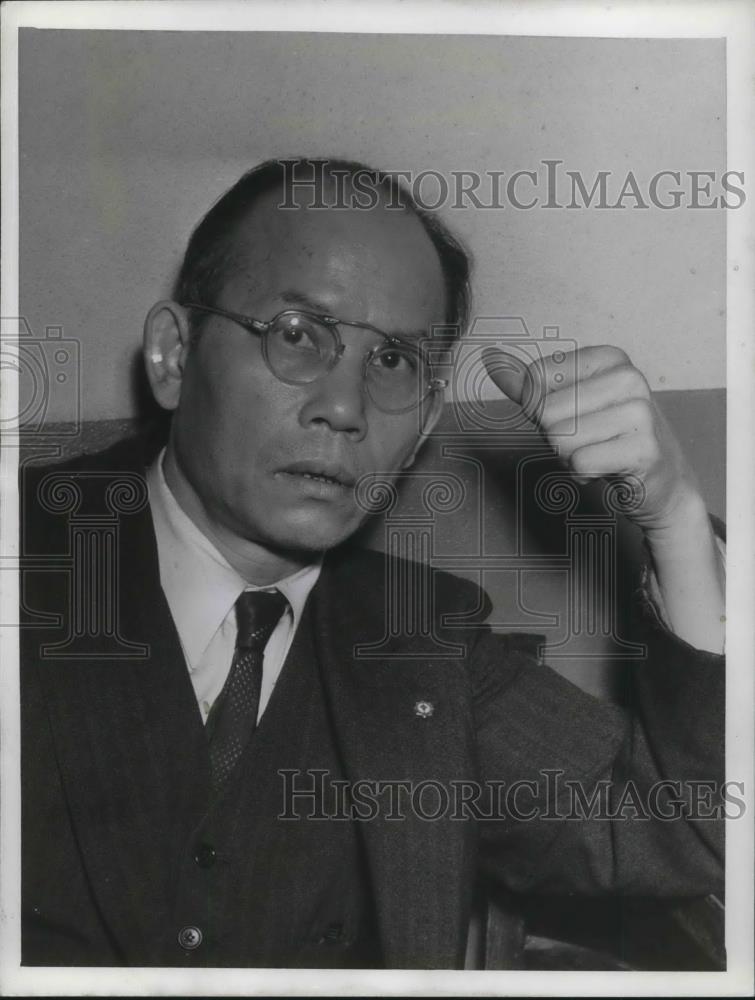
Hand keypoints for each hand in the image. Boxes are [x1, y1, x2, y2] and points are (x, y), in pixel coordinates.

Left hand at [482, 344, 701, 532]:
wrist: (660, 480)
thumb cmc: (607, 439)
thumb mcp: (567, 404)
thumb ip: (528, 385)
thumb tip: (490, 358)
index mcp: (608, 358)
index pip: (536, 378)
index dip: (542, 408)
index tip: (575, 416)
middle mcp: (628, 378)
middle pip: (545, 413)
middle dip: (556, 437)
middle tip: (588, 441)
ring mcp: (640, 412)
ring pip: (560, 440)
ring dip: (569, 458)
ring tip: (599, 454)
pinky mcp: (643, 449)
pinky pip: (580, 463)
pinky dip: (584, 475)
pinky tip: (608, 469)